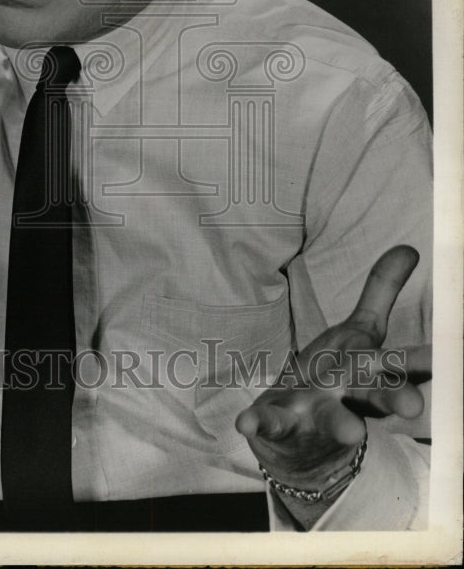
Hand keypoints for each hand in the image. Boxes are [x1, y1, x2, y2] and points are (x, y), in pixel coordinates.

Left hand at [235, 245, 428, 493]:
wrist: (299, 440)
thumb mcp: (360, 332)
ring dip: (341, 423)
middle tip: (413, 405)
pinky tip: (245, 424)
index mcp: (369, 372)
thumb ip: (381, 291)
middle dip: (393, 396)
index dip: (420, 363)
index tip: (443, 358)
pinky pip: (270, 425)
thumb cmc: (337, 378)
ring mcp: (314, 414)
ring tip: (352, 432)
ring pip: (332, 419)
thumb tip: (408, 247)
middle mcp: (348, 396)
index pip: (399, 365)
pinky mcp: (281, 425)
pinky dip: (259, 425)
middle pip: (374, 395)